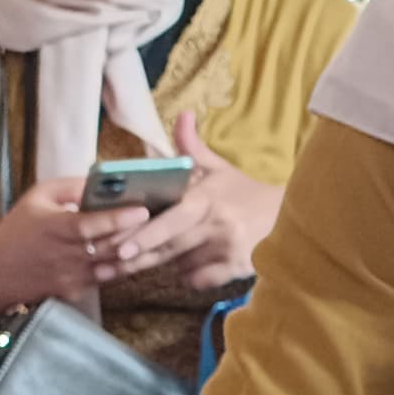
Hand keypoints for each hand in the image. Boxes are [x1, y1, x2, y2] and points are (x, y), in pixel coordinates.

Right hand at [0, 178, 151, 382]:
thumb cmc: (19, 228)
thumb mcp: (38, 196)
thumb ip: (70, 187)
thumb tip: (104, 180)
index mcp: (54, 228)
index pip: (90, 225)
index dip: (117, 220)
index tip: (143, 210)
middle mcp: (66, 256)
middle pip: (110, 247)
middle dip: (140, 235)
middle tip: (170, 219)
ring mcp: (73, 278)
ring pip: (115, 266)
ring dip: (139, 252)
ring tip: (165, 235)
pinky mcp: (77, 292)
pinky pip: (108, 278)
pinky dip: (126, 266)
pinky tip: (146, 251)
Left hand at [101, 117, 284, 293]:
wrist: (289, 216)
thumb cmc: (245, 193)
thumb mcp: (220, 168)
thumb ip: (193, 147)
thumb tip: (183, 114)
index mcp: (206, 198)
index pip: (170, 219)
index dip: (144, 235)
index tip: (119, 247)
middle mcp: (216, 224)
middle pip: (169, 247)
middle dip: (135, 260)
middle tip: (104, 270)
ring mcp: (226, 249)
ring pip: (180, 265)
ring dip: (160, 264)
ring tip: (132, 266)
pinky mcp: (236, 269)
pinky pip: (198, 280)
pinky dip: (187, 277)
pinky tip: (185, 268)